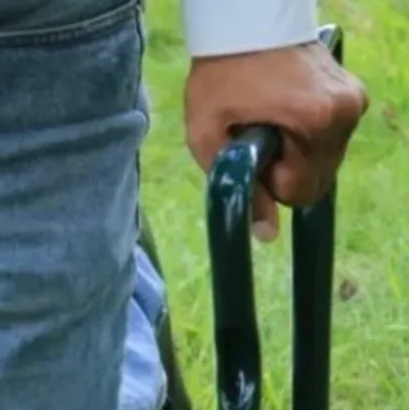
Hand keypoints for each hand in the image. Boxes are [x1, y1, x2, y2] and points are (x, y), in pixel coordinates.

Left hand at [185, 40, 367, 240]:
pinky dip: (306, 138)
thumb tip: (267, 236)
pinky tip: (282, 113)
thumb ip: (239, 189)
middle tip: (257, 139)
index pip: (303, 191)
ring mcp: (354, 100)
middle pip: (318, 179)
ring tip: (268, 122)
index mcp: (316, 121)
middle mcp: (346, 111)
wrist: (244, 21)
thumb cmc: (219, 75)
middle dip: (284, 172)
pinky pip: (330, 139)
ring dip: (295, 156)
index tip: (252, 155)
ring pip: (325, 162)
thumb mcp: (208, 136)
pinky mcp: (353, 92)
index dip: (270, 185)